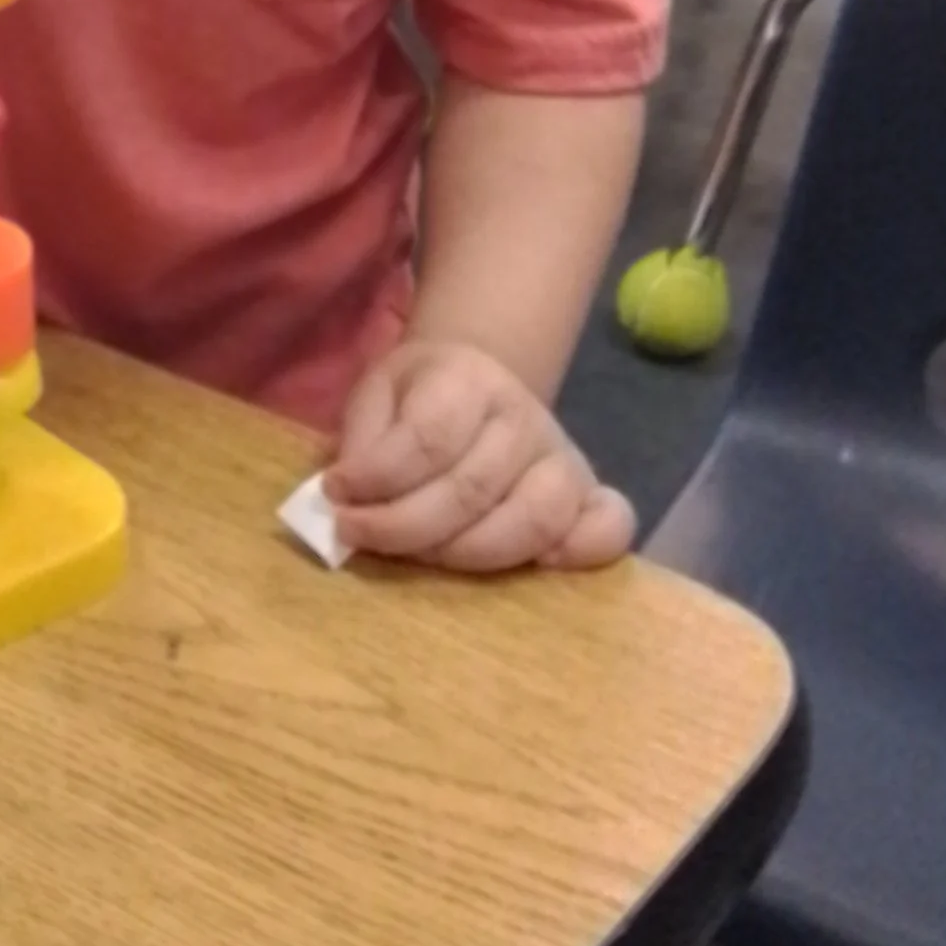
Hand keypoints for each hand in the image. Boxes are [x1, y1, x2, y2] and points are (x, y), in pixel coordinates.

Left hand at [324, 339, 634, 573]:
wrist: (480, 381)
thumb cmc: (417, 399)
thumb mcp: (376, 395)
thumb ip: (360, 441)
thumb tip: (344, 494)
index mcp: (466, 379)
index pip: (427, 439)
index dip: (376, 477)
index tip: (336, 494)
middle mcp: (523, 417)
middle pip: (470, 489)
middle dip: (404, 527)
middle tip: (359, 535)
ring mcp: (562, 459)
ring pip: (533, 519)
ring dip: (468, 553)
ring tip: (423, 555)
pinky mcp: (590, 494)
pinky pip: (609, 526)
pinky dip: (581, 552)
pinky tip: (540, 565)